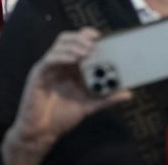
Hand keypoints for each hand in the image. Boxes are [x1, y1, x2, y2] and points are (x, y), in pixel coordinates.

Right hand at [1, 28, 130, 164]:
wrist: (42, 132)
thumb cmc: (62, 117)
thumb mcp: (89, 105)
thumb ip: (107, 98)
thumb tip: (128, 93)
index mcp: (70, 67)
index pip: (77, 42)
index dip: (87, 35)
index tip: (100, 37)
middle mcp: (59, 63)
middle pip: (67, 39)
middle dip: (81, 38)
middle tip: (93, 45)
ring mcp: (48, 67)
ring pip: (59, 45)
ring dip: (74, 46)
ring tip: (86, 52)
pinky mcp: (39, 74)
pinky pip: (49, 59)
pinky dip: (62, 56)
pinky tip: (73, 60)